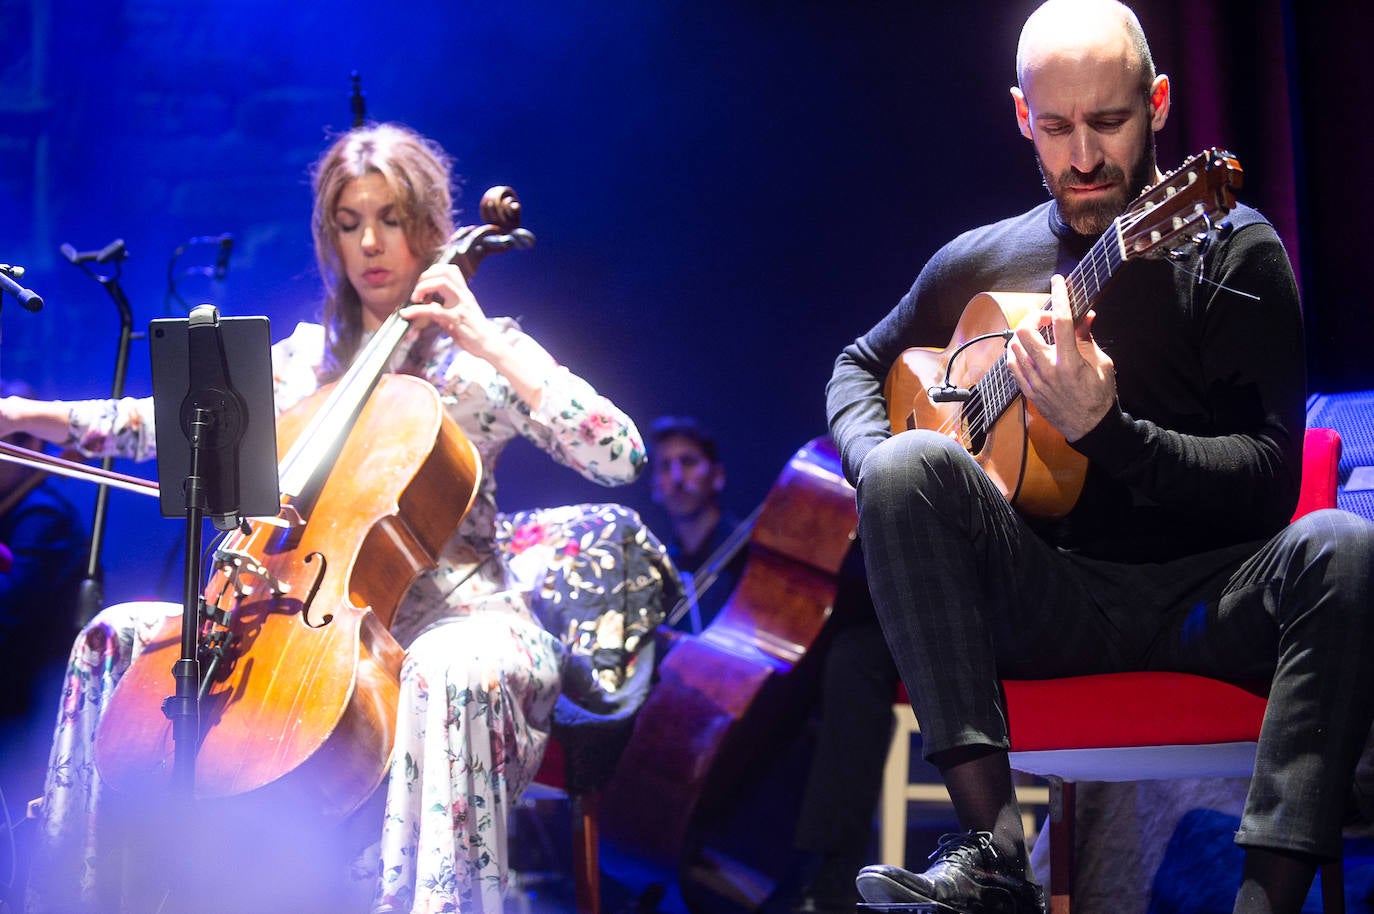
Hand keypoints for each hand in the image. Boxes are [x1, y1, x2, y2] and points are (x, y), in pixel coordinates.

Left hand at [398, 263, 501, 359]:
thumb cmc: (475, 332)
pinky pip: (434, 309)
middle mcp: (463, 296)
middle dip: (426, 277)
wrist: (489, 345)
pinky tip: (407, 313)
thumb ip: (445, 308)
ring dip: (423, 287)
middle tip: (417, 293)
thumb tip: (428, 305)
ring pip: (441, 283)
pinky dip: (416, 310)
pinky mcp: (456, 319)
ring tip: (414, 299)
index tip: (423, 284)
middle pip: (445, 272)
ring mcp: (461, 306)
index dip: (433, 272)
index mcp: (464, 294)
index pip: (451, 270)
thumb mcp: (460, 315)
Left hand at [1005, 274, 1115, 441]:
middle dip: (1035, 317)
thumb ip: (1087, 338)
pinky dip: (1016, 353)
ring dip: (1024, 334)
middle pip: (1026, 332)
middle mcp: (1048, 370)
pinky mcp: (1028, 391)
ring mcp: (1035, 381)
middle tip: (1048, 318)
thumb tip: (1086, 315)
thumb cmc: (1100, 395)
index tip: (1058, 281)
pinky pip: (1011, 366)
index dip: (1059, 297)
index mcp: (1070, 361)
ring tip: (1039, 333)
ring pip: (1014, 347)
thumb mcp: (1101, 364)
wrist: (1090, 427)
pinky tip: (1026, 350)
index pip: (1062, 321)